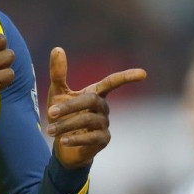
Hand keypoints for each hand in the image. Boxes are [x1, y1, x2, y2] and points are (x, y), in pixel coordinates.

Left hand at [46, 48, 145, 168]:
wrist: (62, 145)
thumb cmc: (62, 115)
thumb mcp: (57, 92)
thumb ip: (58, 73)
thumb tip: (57, 48)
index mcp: (95, 93)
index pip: (112, 82)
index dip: (126, 77)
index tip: (143, 74)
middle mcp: (103, 107)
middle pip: (92, 100)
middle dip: (70, 106)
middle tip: (50, 112)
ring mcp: (104, 124)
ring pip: (89, 120)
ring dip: (67, 124)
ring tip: (49, 130)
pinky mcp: (102, 140)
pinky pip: (92, 137)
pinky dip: (76, 139)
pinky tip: (62, 141)